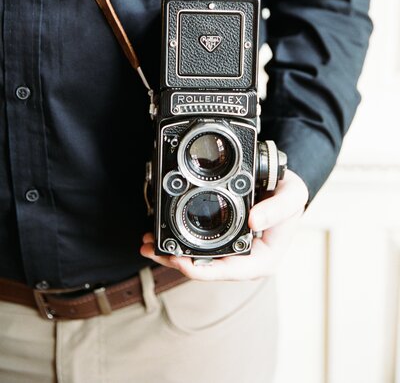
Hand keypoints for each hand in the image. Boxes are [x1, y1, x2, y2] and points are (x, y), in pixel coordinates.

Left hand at [140, 169, 308, 280]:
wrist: (284, 186)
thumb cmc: (290, 196)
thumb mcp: (292, 196)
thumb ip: (277, 209)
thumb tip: (254, 222)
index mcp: (262, 260)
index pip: (228, 272)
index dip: (201, 270)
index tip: (180, 260)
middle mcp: (244, 261)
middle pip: (206, 269)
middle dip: (177, 261)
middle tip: (153, 248)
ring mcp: (231, 253)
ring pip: (197, 260)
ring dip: (172, 253)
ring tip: (149, 243)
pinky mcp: (222, 242)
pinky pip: (197, 247)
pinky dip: (178, 241)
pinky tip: (160, 236)